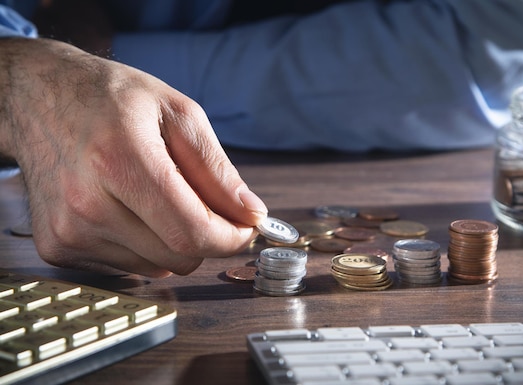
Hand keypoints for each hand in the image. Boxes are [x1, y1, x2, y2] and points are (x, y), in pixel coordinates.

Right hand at [0, 38, 266, 276]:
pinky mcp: (58, 247)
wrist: (37, 98)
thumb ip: (217, 169)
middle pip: (178, 256)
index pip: (192, 231)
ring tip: (158, 195)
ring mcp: (68, 230)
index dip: (231, 238)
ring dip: (175, 240)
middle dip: (208, 237)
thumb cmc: (109, 98)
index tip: (247, 228)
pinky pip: (129, 267)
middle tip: (208, 205)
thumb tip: (251, 213)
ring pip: (158, 266)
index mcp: (119, 159)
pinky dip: (146, 244)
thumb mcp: (177, 113)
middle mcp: (87, 203)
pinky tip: (131, 207)